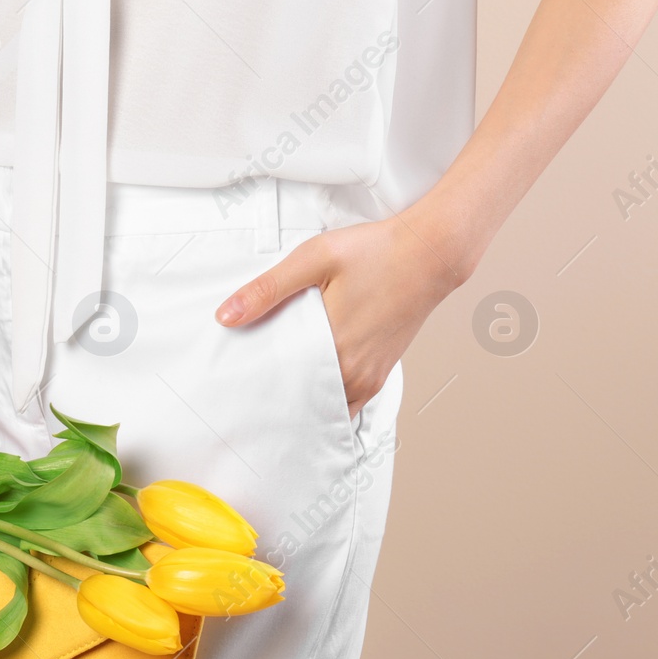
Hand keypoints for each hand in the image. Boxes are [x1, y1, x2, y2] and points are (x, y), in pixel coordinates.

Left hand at [215, 213, 466, 415]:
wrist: (432, 252)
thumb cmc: (376, 251)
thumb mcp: (314, 258)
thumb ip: (267, 289)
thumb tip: (226, 316)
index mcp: (334, 350)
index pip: (282, 390)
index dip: (257, 393)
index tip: (237, 393)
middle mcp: (354, 373)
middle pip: (302, 403)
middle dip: (275, 402)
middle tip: (247, 397)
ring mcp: (370, 378)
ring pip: (325, 406)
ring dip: (302, 403)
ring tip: (274, 394)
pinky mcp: (380, 374)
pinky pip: (347, 401)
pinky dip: (326, 399)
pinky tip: (307, 387)